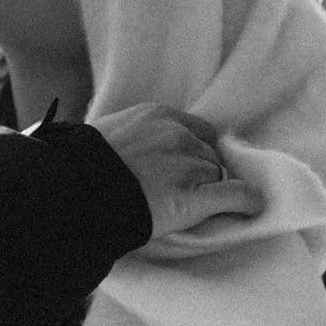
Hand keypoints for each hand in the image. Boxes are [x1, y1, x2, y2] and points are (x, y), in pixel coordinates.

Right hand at [89, 104, 261, 238]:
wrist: (74, 194)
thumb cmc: (80, 167)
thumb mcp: (107, 135)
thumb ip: (133, 136)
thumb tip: (136, 149)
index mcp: (158, 115)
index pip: (197, 130)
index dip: (195, 151)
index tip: (186, 166)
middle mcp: (178, 135)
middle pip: (208, 155)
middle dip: (200, 173)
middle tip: (178, 192)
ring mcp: (188, 166)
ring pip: (217, 176)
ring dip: (209, 191)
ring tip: (186, 208)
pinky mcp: (194, 198)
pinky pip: (236, 196)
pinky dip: (246, 202)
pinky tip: (251, 209)